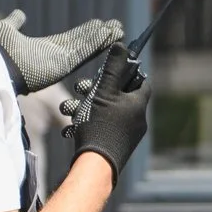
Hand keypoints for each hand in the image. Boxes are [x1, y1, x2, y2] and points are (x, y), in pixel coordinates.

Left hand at [0, 10, 122, 93]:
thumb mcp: (6, 30)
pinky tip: (109, 35)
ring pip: (87, 48)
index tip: (100, 24)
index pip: (72, 40)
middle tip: (117, 26)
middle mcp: (56, 57)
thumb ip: (14, 22)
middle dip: (100, 35)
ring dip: (103, 38)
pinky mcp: (62, 65)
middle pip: (84, 44)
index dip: (87, 32)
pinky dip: (96, 43)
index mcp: (45, 50)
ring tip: (118, 28)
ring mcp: (61, 62)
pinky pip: (83, 52)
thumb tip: (19, 14)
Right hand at [66, 43, 151, 176]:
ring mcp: (127, 136)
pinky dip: (87, 125)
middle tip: (82, 88)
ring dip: (87, 108)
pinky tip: (71, 128)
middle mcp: (137, 120)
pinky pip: (102, 129)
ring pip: (107, 113)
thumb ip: (113, 67)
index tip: (112, 69)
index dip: (128, 72)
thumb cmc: (101, 126)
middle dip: (98, 90)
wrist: (95, 167)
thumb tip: (122, 45)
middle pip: (120, 97)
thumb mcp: (104, 91)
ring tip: (70, 108)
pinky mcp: (115, 148)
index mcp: (138, 104)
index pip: (141, 81)